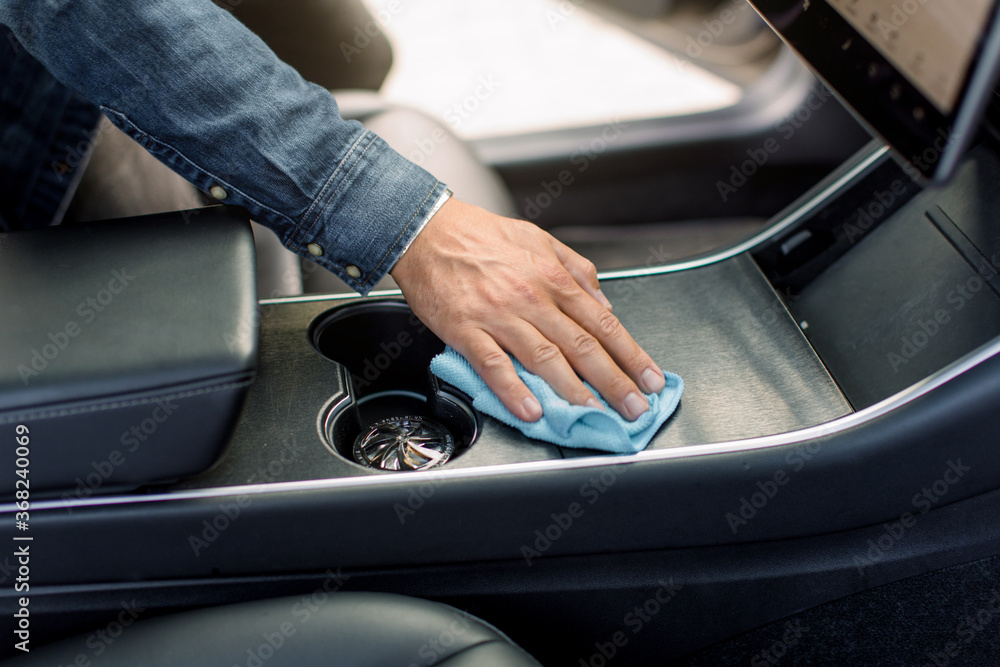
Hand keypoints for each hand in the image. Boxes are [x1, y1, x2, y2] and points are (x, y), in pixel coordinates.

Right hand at [390, 198, 666, 421]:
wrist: (427, 230)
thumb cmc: (480, 236)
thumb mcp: (539, 240)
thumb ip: (576, 270)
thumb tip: (604, 302)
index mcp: (553, 278)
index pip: (603, 324)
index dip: (631, 355)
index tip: (650, 378)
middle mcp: (532, 298)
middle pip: (583, 346)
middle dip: (614, 381)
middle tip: (635, 408)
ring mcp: (499, 316)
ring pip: (545, 359)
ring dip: (574, 392)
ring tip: (595, 416)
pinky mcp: (466, 329)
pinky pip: (494, 364)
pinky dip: (514, 389)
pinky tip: (532, 410)